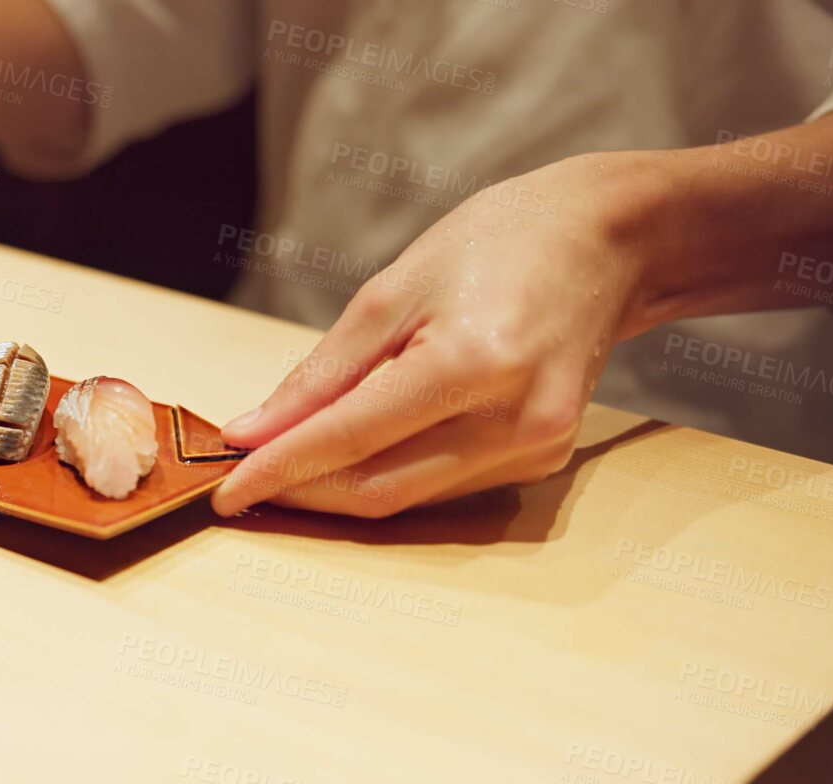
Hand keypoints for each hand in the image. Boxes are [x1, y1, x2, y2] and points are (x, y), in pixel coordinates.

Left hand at [212, 153, 652, 517]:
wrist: (609, 239)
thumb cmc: (497, 243)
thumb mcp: (391, 291)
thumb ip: (319, 375)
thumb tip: (251, 433)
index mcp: (472, 362)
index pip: (350, 439)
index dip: (279, 469)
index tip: (223, 489)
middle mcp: (514, 418)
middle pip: (378, 487)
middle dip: (300, 489)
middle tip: (237, 479)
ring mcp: (536, 447)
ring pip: (408, 496)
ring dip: (338, 487)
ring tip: (286, 458)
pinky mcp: (542, 459)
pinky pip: (442, 485)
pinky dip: (386, 472)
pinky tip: (354, 448)